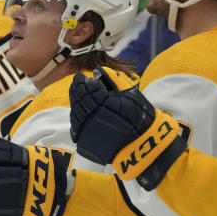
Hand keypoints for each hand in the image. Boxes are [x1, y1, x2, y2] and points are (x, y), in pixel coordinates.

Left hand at [69, 70, 185, 189]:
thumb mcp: (130, 95)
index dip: (82, 82)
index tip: (80, 77)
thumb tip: (99, 71)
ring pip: (76, 113)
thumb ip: (114, 81)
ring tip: (77, 95)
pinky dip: (76, 117)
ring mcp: (87, 131)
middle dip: (77, 90)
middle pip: (80, 101)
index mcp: (105, 104)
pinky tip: (78, 111)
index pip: (88, 90)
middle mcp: (93, 117)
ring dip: (75, 103)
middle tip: (76, 83)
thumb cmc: (138, 118)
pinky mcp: (85, 142)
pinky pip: (75, 127)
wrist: (141, 144)